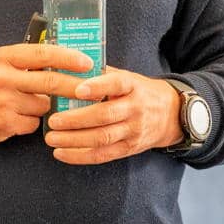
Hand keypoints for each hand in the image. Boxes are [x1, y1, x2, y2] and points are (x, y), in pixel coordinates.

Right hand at [0, 43, 93, 145]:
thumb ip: (27, 60)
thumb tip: (65, 60)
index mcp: (5, 57)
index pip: (43, 54)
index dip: (69, 58)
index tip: (88, 63)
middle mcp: (3, 78)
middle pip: (51, 82)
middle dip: (76, 87)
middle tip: (93, 90)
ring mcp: (3, 102)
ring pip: (43, 106)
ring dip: (45, 107)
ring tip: (30, 104)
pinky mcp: (2, 123)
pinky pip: (32, 124)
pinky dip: (31, 122)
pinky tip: (17, 117)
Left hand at [43, 68, 182, 164]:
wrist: (171, 115)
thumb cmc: (140, 93)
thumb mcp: (128, 78)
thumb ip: (103, 74)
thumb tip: (69, 68)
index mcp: (133, 86)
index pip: (117, 84)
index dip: (97, 86)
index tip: (78, 89)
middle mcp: (135, 109)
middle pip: (104, 115)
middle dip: (76, 120)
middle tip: (53, 120)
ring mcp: (133, 131)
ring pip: (101, 138)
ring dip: (73, 140)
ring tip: (52, 138)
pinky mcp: (129, 149)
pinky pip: (103, 155)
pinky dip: (80, 156)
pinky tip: (61, 153)